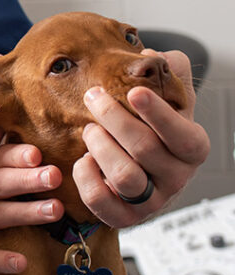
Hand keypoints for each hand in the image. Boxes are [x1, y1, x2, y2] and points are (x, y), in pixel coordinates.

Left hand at [74, 48, 208, 226]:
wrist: (144, 170)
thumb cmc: (154, 129)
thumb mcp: (170, 99)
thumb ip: (168, 72)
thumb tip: (151, 57)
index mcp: (193, 148)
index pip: (182, 135)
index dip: (157, 114)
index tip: (134, 92)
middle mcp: (177, 177)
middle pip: (145, 149)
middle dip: (113, 118)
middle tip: (93, 96)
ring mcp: (151, 200)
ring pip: (124, 176)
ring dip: (100, 147)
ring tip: (89, 130)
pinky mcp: (125, 217)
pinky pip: (101, 201)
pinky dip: (86, 178)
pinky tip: (82, 160)